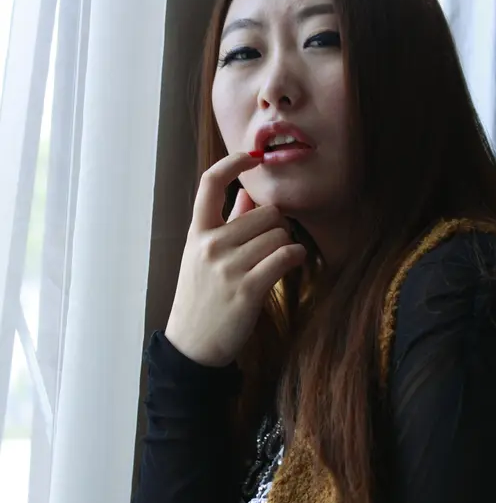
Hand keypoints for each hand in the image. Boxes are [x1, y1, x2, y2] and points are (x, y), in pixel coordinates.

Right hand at [165, 152, 306, 366]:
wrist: (193, 346)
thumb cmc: (202, 299)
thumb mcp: (202, 257)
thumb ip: (226, 224)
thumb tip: (248, 196)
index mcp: (197, 233)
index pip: (210, 183)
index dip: (233, 163)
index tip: (252, 157)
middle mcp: (210, 245)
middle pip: (265, 213)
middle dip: (278, 225)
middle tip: (275, 242)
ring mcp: (228, 267)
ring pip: (279, 234)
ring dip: (286, 244)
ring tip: (278, 259)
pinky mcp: (248, 289)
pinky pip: (285, 256)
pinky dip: (295, 256)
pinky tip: (293, 261)